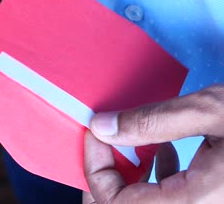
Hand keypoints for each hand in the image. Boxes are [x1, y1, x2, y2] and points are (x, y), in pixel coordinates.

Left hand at [83, 84, 223, 202]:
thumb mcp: (210, 111)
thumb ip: (152, 121)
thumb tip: (103, 126)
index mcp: (193, 201)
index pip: (115, 201)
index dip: (95, 168)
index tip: (94, 134)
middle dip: (107, 175)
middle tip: (104, 141)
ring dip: (131, 176)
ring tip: (131, 143)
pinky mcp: (213, 198)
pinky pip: (170, 201)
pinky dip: (158, 180)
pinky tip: (165, 151)